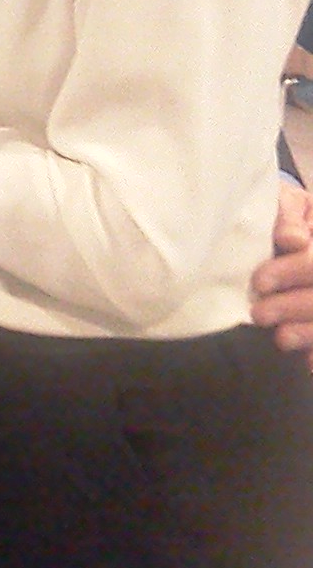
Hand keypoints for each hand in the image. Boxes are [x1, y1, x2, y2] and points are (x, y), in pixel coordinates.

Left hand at [251, 180, 312, 371]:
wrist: (293, 225)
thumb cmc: (285, 213)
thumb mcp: (287, 203)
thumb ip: (289, 216)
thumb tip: (292, 240)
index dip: (292, 271)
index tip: (260, 281)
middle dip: (293, 306)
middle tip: (260, 314)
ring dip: (308, 332)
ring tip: (281, 338)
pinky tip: (309, 364)